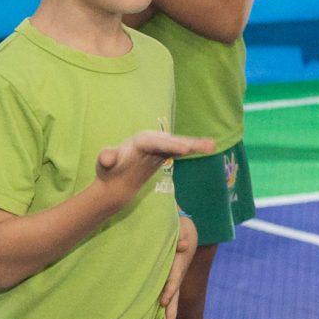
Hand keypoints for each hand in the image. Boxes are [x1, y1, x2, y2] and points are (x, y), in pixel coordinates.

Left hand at [94, 129, 214, 207]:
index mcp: (138, 141)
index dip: (170, 145)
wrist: (115, 179)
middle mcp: (151, 140)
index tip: (185, 150)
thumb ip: (106, 158)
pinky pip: (181, 150)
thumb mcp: (104, 166)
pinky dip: (195, 149)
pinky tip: (211, 147)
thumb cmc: (109, 172)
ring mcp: (159, 145)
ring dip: (196, 144)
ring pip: (179, 144)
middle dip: (187, 142)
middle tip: (207, 145)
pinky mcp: (165, 152)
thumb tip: (107, 157)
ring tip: (213, 145)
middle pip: (171, 140)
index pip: (156, 142)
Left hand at [162, 214, 197, 318]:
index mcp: (178, 265)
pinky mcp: (166, 283)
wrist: (186, 231)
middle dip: (170, 317)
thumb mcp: (181, 229)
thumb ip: (180, 236)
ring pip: (170, 304)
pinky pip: (163, 300)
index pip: (173, 280)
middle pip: (174, 300)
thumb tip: (182, 246)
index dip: (169, 290)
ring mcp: (171, 283)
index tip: (164, 302)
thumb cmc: (180, 228)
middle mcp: (176, 278)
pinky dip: (161, 314)